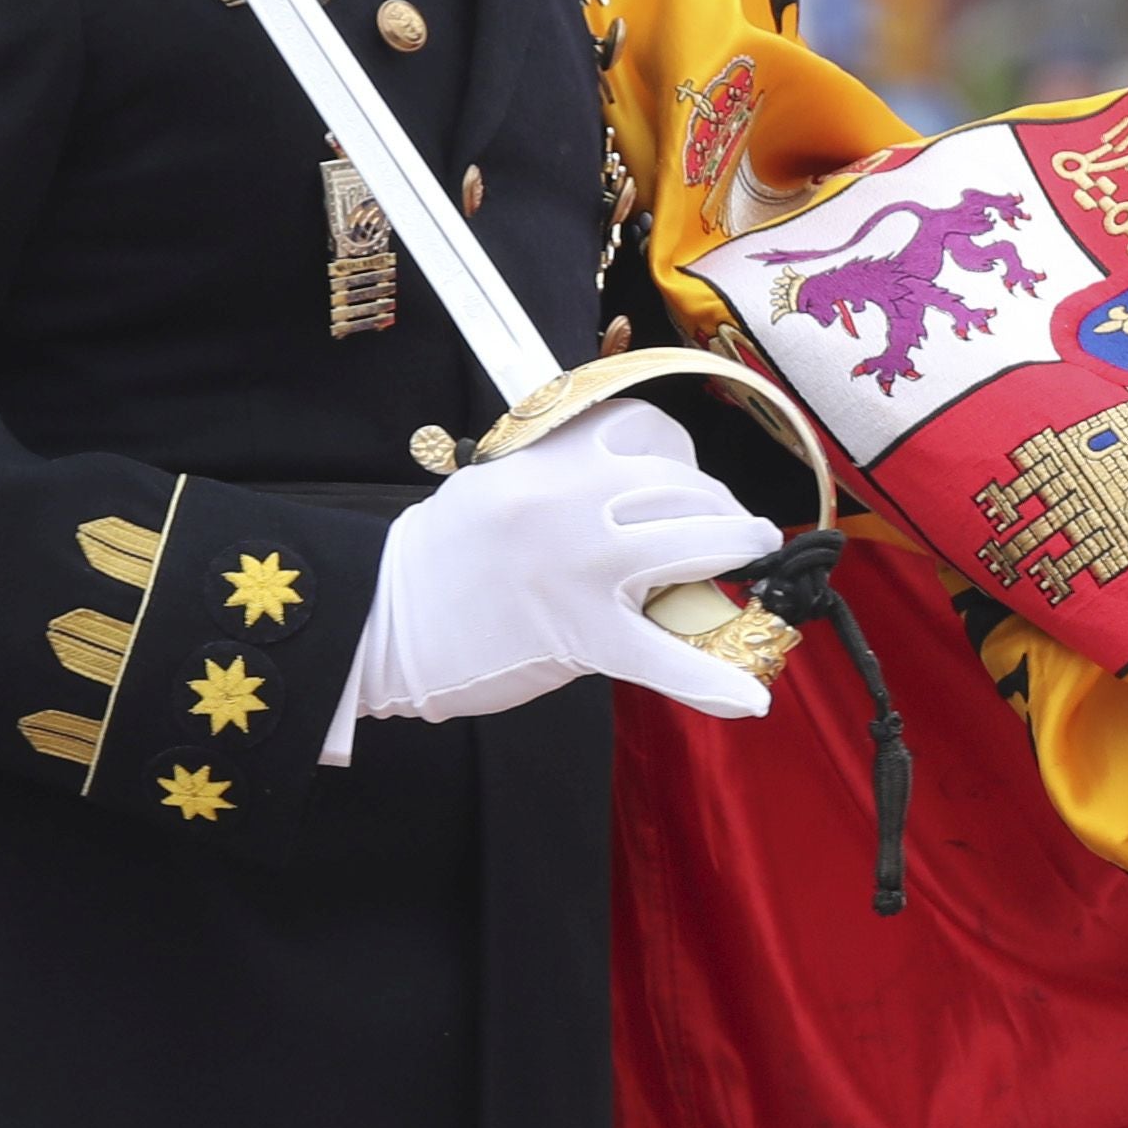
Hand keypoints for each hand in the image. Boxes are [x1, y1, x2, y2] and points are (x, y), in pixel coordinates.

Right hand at [334, 396, 776, 743]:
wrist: (377, 618)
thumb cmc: (439, 558)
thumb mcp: (497, 485)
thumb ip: (564, 479)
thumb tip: (637, 492)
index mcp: (549, 458)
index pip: (643, 430)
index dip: (681, 456)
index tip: (687, 481)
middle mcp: (572, 499)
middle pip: (682, 485)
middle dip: (718, 506)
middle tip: (731, 529)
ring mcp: (580, 564)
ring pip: (693, 543)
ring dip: (736, 550)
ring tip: (750, 558)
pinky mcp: (579, 632)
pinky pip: (662, 657)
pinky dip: (709, 681)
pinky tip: (748, 697)